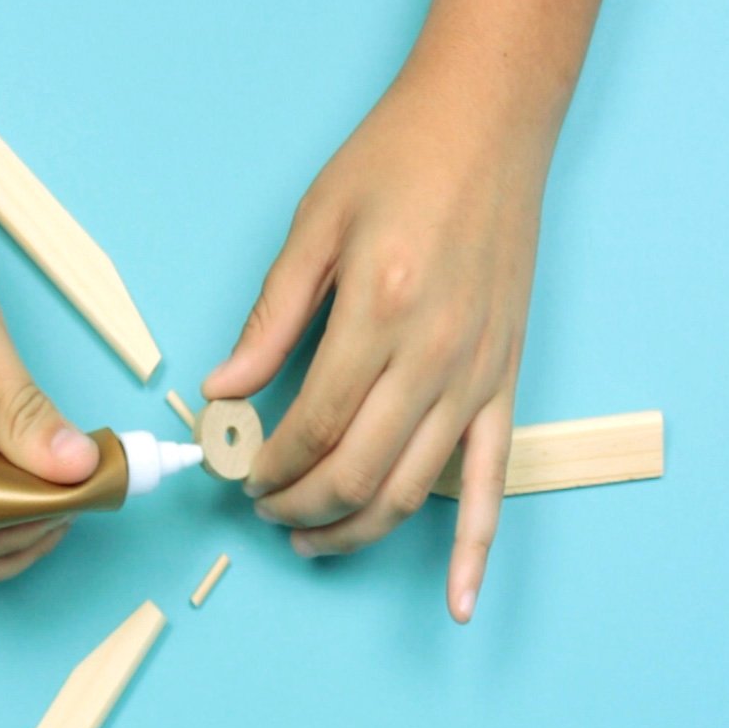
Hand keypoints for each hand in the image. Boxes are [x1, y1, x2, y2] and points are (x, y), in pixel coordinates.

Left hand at [203, 69, 549, 622]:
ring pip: (409, 493)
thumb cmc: (397, 163)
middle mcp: (432, 358)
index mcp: (376, 315)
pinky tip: (459, 603)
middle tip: (262, 509)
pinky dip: (476, 551)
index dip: (266, 465)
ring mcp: (476, 379)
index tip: (239, 474)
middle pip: (354, 473)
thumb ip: (270, 319)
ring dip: (354, 532)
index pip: (309, 426)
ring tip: (311, 541)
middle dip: (296, 507)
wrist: (490, 124)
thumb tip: (222, 392)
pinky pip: (492, 486)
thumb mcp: (314, 226)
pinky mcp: (506, 385)